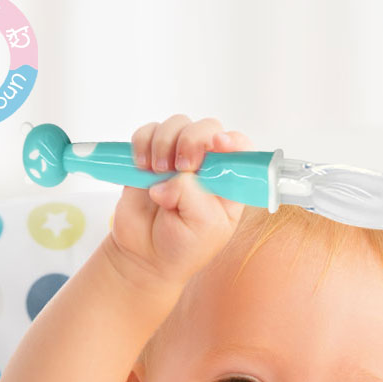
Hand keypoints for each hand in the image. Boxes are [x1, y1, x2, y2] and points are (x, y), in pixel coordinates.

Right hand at [109, 114, 252, 286]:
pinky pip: (148, 132)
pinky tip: (142, 167)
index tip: (216, 144)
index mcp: (228, 183)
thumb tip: (169, 177)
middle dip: (192, 140)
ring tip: (157, 172)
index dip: (231, 140)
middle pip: (207, 128)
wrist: (145, 256)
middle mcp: (206, 167)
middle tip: (181, 166)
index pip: (240, 148)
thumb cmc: (183, 247)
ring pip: (177, 125)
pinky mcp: (151, 157)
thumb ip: (193, 195)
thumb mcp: (202, 227)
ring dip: (164, 142)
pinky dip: (142, 143)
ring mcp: (178, 159)